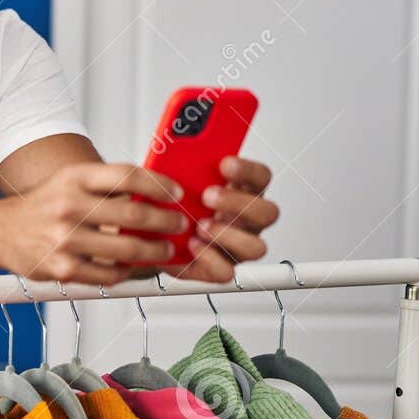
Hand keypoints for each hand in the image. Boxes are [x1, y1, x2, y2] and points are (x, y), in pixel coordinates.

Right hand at [0, 162, 189, 286]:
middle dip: (166, 222)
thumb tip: (153, 193)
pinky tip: (134, 266)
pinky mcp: (63, 268)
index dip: (159, 185)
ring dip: (155, 251)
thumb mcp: (69, 181)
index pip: (127, 176)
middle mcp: (69, 207)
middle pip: (133, 216)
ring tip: (164, 249)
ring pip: (127, 250)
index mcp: (73, 179)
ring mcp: (65, 240)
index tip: (176, 193)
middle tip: (178, 224)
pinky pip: (109, 274)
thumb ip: (106, 184)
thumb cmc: (42, 206)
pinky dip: (128, 272)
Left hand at [171, 156, 279, 283]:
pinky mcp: (219, 268)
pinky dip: (209, 258)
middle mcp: (246, 221)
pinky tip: (191, 245)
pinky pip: (227, 271)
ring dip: (227, 234)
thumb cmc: (171, 205)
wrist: (151, 236)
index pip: (261, 177)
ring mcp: (237, 247)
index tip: (224, 163)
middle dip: (238, 202)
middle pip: (268, 212)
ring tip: (199, 226)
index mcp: (241, 193)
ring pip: (256, 247)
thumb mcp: (174, 180)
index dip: (248, 170)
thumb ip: (183, 164)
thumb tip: (176, 146)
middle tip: (208, 195)